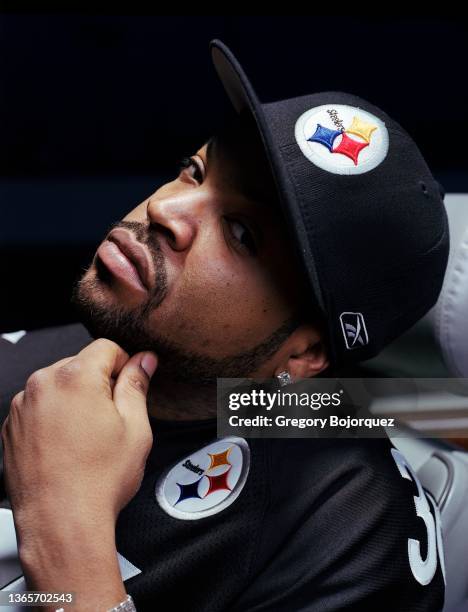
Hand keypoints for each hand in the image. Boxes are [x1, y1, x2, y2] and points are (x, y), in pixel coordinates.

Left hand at [2, 337, 157, 548]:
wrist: (61, 523)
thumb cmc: (97, 482)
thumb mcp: (135, 428)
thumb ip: (137, 384)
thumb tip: (144, 361)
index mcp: (75, 377)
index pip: (107, 347)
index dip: (125, 364)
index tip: (129, 385)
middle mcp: (42, 385)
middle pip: (80, 365)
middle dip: (99, 384)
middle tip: (112, 420)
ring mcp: (22, 407)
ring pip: (59, 387)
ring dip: (76, 400)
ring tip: (88, 439)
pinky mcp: (11, 427)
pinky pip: (40, 408)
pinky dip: (55, 418)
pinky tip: (68, 446)